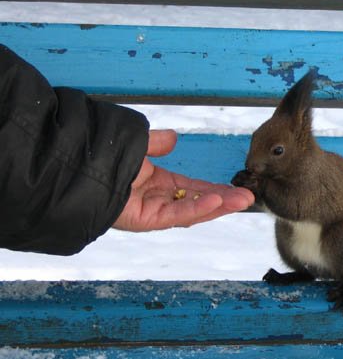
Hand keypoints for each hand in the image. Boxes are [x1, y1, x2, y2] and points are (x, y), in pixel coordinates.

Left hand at [113, 130, 253, 231]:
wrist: (78, 166)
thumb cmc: (103, 157)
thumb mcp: (138, 145)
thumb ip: (156, 142)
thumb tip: (174, 138)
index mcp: (157, 184)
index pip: (193, 189)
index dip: (215, 189)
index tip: (235, 189)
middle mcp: (158, 200)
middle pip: (197, 203)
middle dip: (224, 201)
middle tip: (248, 197)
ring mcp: (152, 211)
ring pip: (192, 212)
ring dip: (219, 206)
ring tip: (243, 200)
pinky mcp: (145, 220)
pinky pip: (176, 215)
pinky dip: (198, 209)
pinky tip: (218, 202)